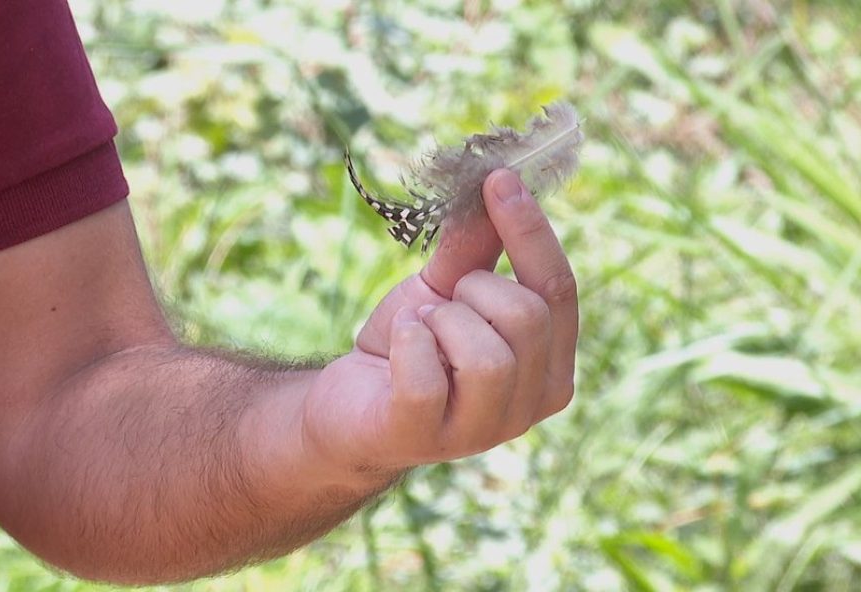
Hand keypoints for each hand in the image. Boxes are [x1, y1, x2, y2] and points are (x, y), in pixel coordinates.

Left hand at [301, 169, 578, 482]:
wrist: (350, 402)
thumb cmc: (411, 345)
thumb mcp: (446, 289)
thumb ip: (477, 250)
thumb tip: (499, 186)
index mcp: (550, 367)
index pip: (559, 291)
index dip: (531, 231)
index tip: (498, 180)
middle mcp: (531, 407)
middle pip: (526, 317)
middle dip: (472, 291)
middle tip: (440, 305)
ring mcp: (482, 432)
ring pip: (487, 357)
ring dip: (440, 324)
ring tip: (420, 331)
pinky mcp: (425, 439)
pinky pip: (425, 378)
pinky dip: (406, 345)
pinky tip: (398, 348)